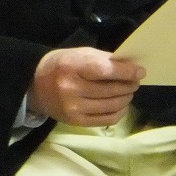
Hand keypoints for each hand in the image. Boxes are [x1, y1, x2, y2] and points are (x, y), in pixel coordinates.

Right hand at [28, 47, 145, 125]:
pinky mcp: (76, 122)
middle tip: (135, 81)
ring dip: (126, 98)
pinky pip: (106, 119)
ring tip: (129, 91)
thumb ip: (102, 59)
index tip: (140, 71)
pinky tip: (121, 104)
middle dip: (129, 85)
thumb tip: (129, 67)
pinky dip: (119, 112)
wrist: (35, 86)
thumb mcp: (78, 53)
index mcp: (72, 66)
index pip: (104, 70)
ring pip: (112, 105)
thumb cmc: (60, 65)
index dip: (125, 72)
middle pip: (111, 90)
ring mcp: (74, 108)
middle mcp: (71, 89)